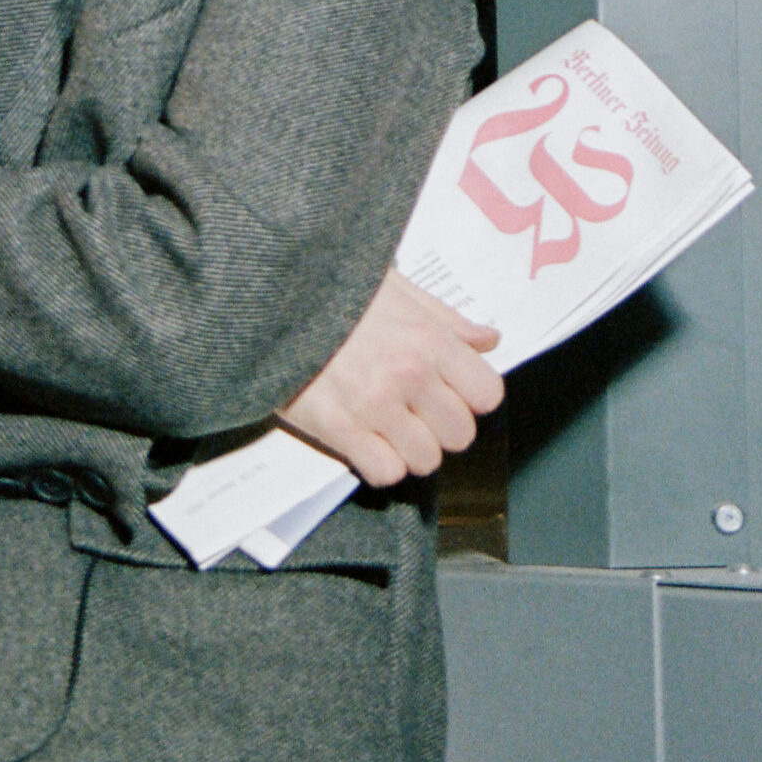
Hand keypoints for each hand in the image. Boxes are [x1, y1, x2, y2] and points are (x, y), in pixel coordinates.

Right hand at [277, 267, 502, 488]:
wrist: (272, 300)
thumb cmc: (333, 290)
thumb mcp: (396, 288)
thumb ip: (446, 319)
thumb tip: (490, 340)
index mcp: (429, 339)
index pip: (487, 394)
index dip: (470, 397)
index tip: (448, 391)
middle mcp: (409, 376)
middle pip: (460, 434)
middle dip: (440, 426)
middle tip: (414, 411)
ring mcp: (375, 405)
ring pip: (425, 460)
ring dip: (409, 449)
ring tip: (387, 426)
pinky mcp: (339, 429)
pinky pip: (386, 473)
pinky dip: (378, 463)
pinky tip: (364, 439)